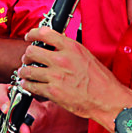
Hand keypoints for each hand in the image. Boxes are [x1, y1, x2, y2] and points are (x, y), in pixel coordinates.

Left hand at [16, 26, 131, 121]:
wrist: (107, 99)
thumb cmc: (100, 79)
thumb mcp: (86, 55)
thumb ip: (69, 49)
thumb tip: (55, 44)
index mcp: (71, 47)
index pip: (44, 33)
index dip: (32, 34)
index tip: (29, 37)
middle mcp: (61, 59)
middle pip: (32, 51)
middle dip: (27, 55)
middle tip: (27, 59)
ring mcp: (56, 76)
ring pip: (28, 70)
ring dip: (24, 71)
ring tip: (24, 72)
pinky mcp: (53, 92)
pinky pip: (32, 86)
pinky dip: (27, 85)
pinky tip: (28, 84)